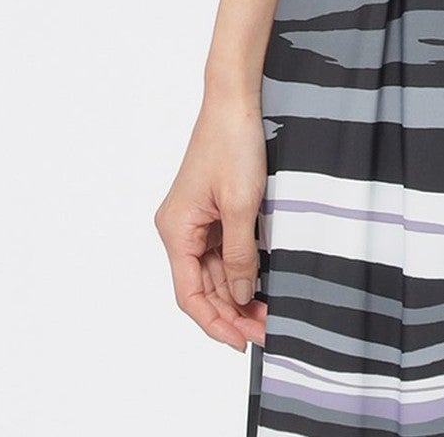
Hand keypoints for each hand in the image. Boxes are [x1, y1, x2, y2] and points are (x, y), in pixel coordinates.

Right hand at [154, 95, 269, 353]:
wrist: (236, 101)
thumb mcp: (241, 205)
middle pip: (202, 287)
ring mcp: (197, 221)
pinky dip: (241, 270)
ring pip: (215, 272)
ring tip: (268, 315)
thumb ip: (239, 254)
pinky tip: (261, 285)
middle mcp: (180, 230)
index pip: (189, 294)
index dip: (214, 322)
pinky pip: (223, 251)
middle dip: (231, 313)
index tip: (240, 342)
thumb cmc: (232, 144)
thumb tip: (239, 296)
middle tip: (265, 332)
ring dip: (238, 295)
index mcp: (176, 231)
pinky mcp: (213, 210)